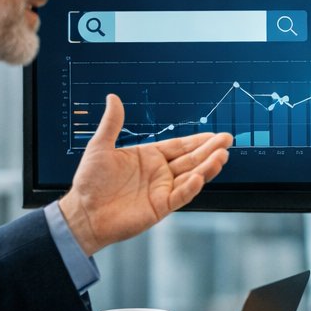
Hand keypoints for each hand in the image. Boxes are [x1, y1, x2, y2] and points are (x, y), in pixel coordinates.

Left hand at [58, 94, 231, 254]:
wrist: (83, 212)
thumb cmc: (90, 181)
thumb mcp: (100, 146)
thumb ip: (112, 123)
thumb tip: (113, 97)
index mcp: (150, 157)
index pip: (180, 146)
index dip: (199, 140)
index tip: (216, 135)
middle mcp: (160, 173)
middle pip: (191, 159)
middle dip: (210, 150)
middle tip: (227, 140)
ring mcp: (162, 190)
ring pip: (192, 176)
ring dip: (208, 167)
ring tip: (222, 156)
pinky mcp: (161, 207)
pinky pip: (180, 195)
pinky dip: (191, 187)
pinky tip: (200, 177)